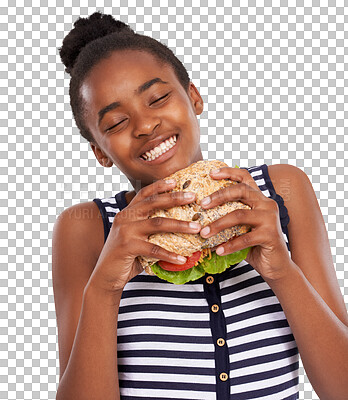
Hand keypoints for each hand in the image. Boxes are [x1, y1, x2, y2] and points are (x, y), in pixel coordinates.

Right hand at [87, 179, 201, 292]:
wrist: (105, 276)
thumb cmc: (126, 257)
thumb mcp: (136, 238)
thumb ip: (151, 231)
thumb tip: (179, 228)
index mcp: (127, 213)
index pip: (144, 193)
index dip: (160, 186)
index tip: (176, 181)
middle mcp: (125, 218)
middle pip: (153, 202)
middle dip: (175, 198)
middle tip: (193, 197)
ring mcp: (126, 231)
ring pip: (158, 223)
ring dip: (180, 225)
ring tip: (196, 228)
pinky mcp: (127, 246)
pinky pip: (154, 249)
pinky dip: (170, 254)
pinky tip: (182, 259)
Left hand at [199, 166, 291, 280]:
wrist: (276, 266)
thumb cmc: (254, 245)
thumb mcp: (240, 228)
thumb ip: (228, 218)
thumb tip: (199, 216)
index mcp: (258, 199)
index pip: (245, 177)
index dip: (229, 172)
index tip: (211, 173)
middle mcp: (266, 203)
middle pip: (241, 190)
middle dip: (219, 195)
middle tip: (202, 204)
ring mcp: (270, 218)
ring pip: (239, 214)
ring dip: (218, 224)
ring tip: (204, 233)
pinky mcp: (270, 234)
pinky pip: (245, 238)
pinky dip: (229, 245)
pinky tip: (218, 250)